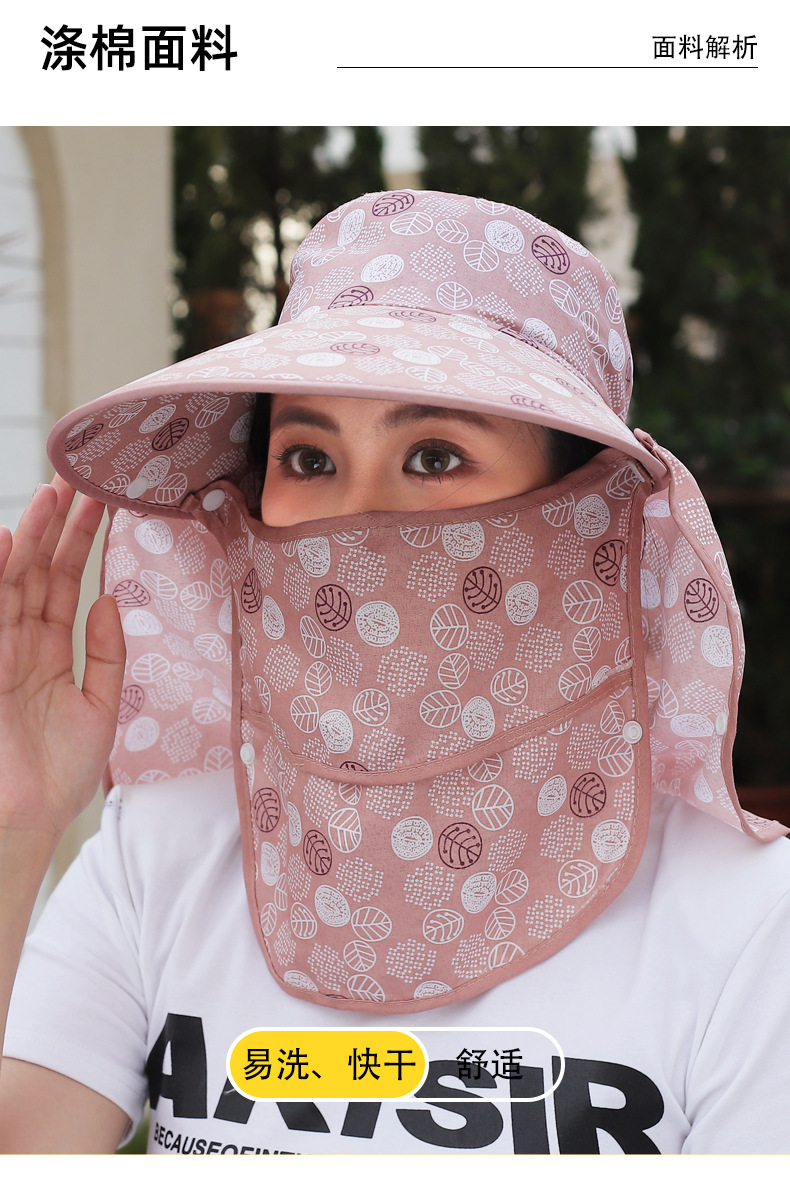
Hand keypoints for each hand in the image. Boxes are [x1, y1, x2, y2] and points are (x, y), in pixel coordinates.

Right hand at [0, 477, 124, 841]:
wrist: (28, 819)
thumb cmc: (60, 773)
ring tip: (51, 492)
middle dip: (57, 525)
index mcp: (51, 650)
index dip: (82, 544)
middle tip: (77, 478)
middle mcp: (21, 642)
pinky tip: (4, 540)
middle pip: (39, 571)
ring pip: (14, 581)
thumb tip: (109, 602)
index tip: (102, 503)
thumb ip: (107, 655)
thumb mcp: (100, 707)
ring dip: (30, 536)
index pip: (66, 583)